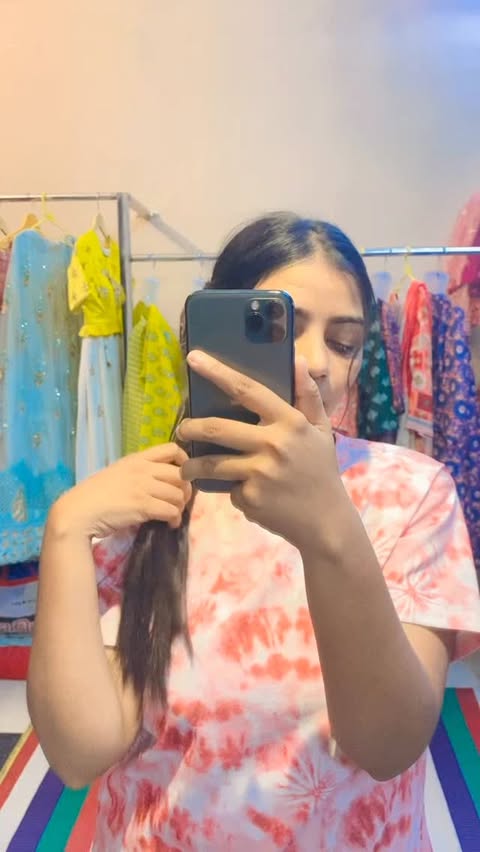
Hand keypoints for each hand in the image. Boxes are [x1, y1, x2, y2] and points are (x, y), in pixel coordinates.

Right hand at [49, 444, 191, 539]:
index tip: (182, 476)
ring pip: (179, 494)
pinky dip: (174, 519)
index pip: (171, 448)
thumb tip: (158, 484)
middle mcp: (143, 469)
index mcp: (136, 459)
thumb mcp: (117, 474)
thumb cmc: (94, 496)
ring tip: (173, 515)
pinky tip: (169, 524)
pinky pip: (171, 510)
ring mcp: (143, 486)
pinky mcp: (143, 505)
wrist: (78, 511)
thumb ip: (138, 474)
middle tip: (180, 501)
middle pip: (181, 473)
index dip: (184, 461)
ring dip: (180, 507)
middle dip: (186, 489)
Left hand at [178, 351, 344, 551]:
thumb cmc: (321, 471)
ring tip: (188, 468)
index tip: (194, 358)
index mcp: (289, 422)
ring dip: (192, 466)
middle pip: (216, 428)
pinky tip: (242, 494)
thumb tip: (299, 361)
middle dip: (190, 427)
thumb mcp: (321, 431)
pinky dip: (231, 491)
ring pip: (211, 464)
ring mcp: (259, 473)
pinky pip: (229, 489)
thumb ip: (308, 396)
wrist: (326, 522)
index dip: (218, 372)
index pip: (248, 390)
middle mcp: (272, 444)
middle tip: (182, 429)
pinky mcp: (250, 498)